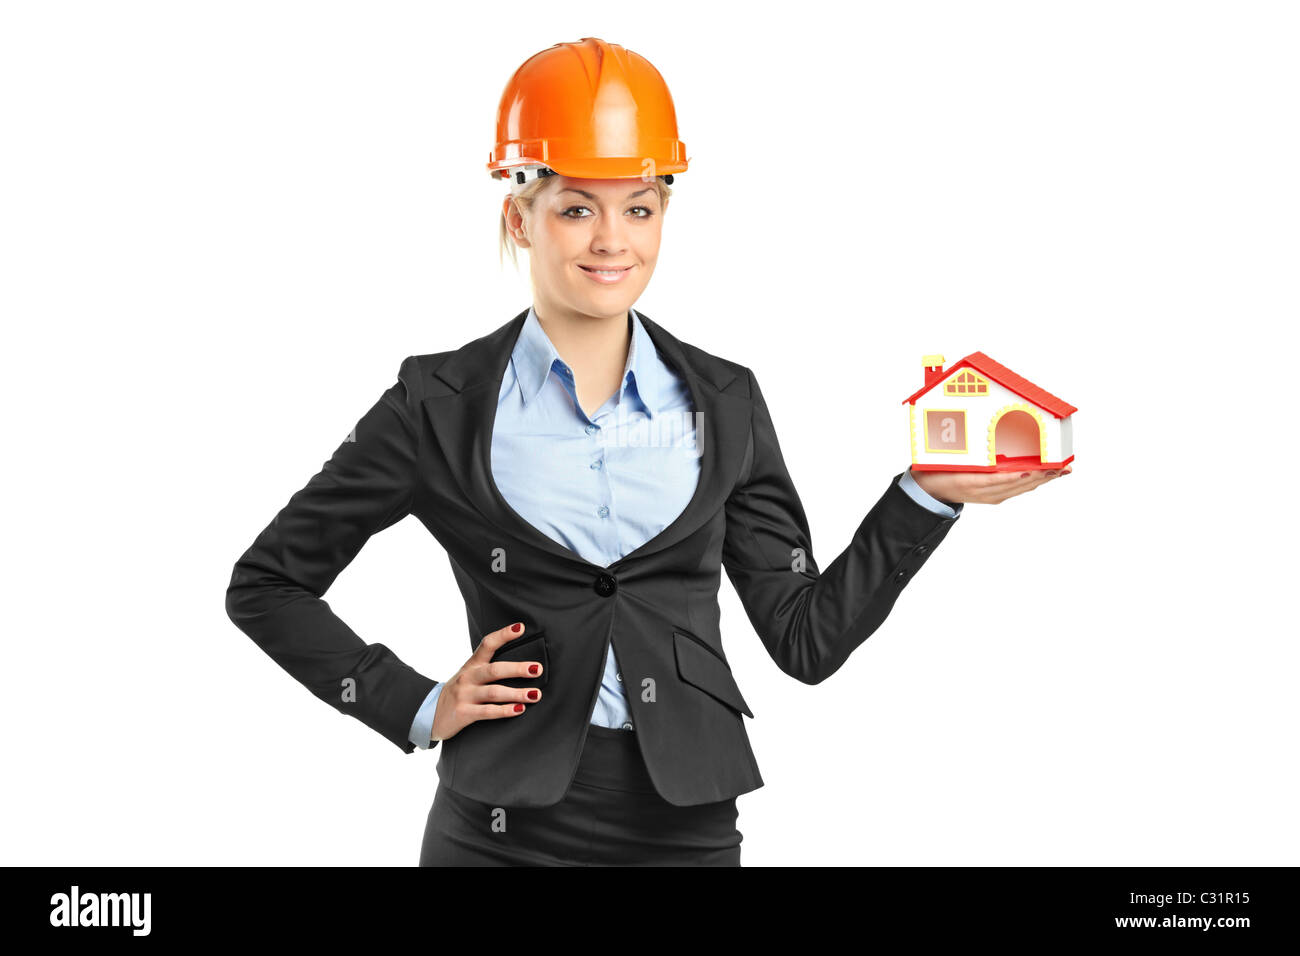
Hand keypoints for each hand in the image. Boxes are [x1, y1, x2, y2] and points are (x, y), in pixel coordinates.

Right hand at [430, 622, 542, 743]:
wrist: (429, 715)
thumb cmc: (458, 693)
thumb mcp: (469, 676)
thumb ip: (488, 669)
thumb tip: (522, 665)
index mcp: (471, 665)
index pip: (487, 644)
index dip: (504, 635)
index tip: (520, 628)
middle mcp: (468, 677)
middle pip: (495, 670)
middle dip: (518, 669)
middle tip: (537, 669)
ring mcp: (465, 695)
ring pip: (494, 692)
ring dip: (517, 693)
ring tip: (535, 694)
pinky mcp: (463, 713)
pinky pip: (487, 712)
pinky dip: (505, 711)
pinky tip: (519, 710)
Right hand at [909, 464, 1071, 505]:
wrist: (931, 491)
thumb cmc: (939, 472)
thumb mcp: (948, 464)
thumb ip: (966, 460)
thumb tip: (984, 449)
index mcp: (969, 482)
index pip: (996, 479)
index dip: (1016, 476)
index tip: (1033, 471)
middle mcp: (983, 492)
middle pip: (1017, 485)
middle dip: (1041, 476)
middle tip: (1060, 467)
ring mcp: (990, 497)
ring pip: (1022, 488)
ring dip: (1043, 479)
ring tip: (1061, 470)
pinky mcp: (994, 497)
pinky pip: (1018, 490)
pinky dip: (1033, 482)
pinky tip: (1045, 476)